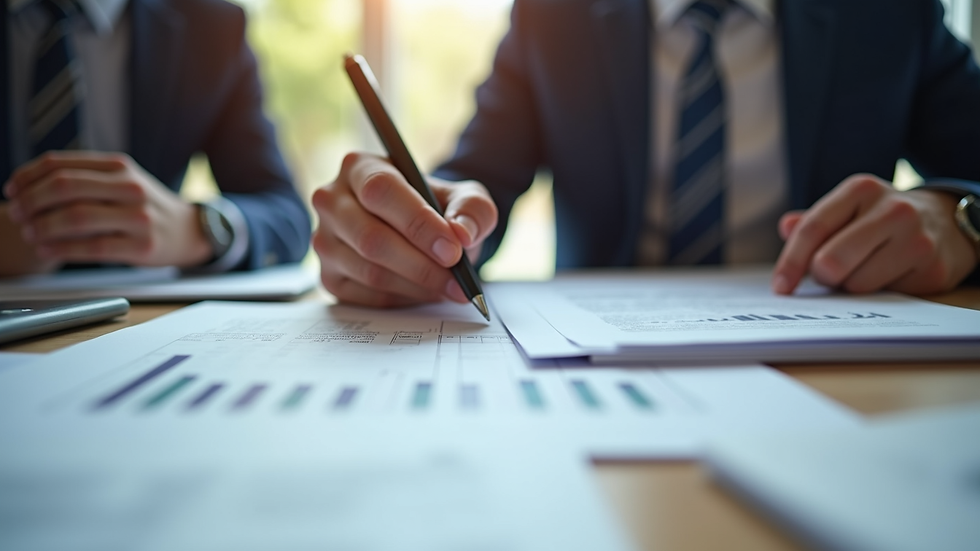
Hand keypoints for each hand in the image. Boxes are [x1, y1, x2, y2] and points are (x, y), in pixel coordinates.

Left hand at [3, 151, 212, 266]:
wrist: (189, 230)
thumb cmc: (146, 207)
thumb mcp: (122, 180)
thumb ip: (85, 178)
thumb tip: (30, 185)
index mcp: (119, 166)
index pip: (61, 164)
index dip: (27, 176)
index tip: (12, 190)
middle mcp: (130, 187)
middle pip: (65, 188)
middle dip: (32, 202)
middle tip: (18, 215)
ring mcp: (138, 217)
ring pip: (76, 217)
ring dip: (43, 227)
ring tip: (31, 234)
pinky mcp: (142, 246)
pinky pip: (92, 247)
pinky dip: (62, 249)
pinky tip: (46, 249)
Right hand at [312, 152, 497, 307]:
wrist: (419, 231)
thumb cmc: (437, 208)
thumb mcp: (464, 197)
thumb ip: (471, 209)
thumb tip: (462, 234)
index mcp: (359, 167)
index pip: (380, 191)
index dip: (418, 223)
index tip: (454, 249)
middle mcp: (332, 201)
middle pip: (371, 238)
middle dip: (421, 264)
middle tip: (458, 281)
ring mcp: (325, 242)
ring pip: (370, 272)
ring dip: (417, 286)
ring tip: (450, 288)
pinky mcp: (329, 277)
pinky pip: (367, 297)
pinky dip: (405, 299)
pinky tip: (427, 292)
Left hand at [772, 174, 978, 295]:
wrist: (944, 223)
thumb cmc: (879, 220)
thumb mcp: (847, 210)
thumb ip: (814, 222)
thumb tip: (786, 227)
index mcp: (861, 189)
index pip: (813, 229)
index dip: (790, 262)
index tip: (780, 287)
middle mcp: (893, 209)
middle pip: (831, 261)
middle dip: (822, 276)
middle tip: (828, 274)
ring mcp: (917, 240)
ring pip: (856, 284)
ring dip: (850, 286)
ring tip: (866, 268)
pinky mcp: (933, 270)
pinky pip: (885, 297)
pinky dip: (878, 292)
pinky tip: (890, 274)